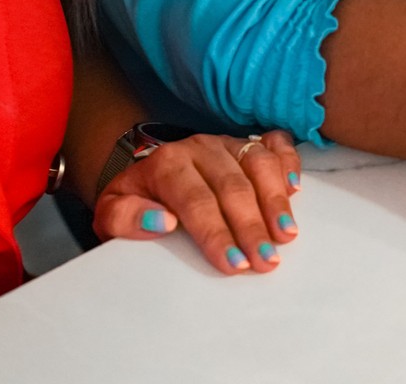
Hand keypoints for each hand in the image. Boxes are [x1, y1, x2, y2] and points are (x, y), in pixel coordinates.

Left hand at [94, 130, 302, 275]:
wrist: (143, 171)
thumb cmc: (134, 200)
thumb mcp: (110, 213)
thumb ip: (125, 218)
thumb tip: (161, 221)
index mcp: (167, 163)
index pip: (195, 200)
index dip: (216, 233)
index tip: (234, 264)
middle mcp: (200, 147)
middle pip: (232, 186)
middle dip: (251, 226)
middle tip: (266, 260)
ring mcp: (227, 142)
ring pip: (258, 164)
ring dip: (275, 200)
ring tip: (286, 235)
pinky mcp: (246, 142)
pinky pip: (275, 144)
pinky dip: (289, 163)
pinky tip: (295, 188)